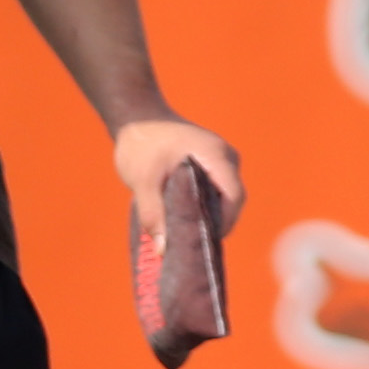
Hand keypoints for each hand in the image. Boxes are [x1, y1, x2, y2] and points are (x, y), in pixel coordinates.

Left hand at [115, 116, 243, 245]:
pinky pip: (214, 194)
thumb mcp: (142, 180)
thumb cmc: (140, 143)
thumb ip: (153, 214)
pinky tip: (183, 223)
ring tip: (185, 238)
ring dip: (206, 218)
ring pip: (222, 200)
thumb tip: (162, 250)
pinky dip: (201, 209)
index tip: (201, 244)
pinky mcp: (211, 168)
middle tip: (191, 247)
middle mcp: (225, 158)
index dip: (223, 224)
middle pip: (230, 201)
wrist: (135, 118)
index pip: (233, 197)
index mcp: (216, 155)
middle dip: (213, 225)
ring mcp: (220, 162)